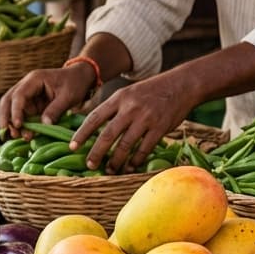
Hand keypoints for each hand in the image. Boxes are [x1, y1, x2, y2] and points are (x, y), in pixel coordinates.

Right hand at [0, 63, 94, 135]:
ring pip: (12, 110)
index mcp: (34, 79)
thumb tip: (44, 124)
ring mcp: (27, 96)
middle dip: (5, 117)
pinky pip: (22, 116)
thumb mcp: (68, 96)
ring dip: (12, 123)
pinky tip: (24, 135)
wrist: (80, 78)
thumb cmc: (75, 83)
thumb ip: (55, 110)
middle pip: (8, 101)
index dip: (15, 111)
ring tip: (19, 136)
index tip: (18, 125)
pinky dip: (21, 126)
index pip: (18, 95)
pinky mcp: (31, 105)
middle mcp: (26, 86)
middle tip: (6, 132)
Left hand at [72, 74, 190, 172]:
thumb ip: (113, 109)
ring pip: (125, 145)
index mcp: (119, 98)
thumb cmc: (151, 92)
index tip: (72, 147)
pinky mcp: (160, 128)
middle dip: (96, 153)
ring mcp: (146, 118)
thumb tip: (93, 129)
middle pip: (107, 135)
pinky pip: (144, 149)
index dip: (82, 134)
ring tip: (110, 170)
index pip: (95, 117)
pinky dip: (135, 160)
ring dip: (116, 161)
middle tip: (90, 165)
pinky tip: (129, 167)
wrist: (182, 84)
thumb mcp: (128, 93)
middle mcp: (130, 108)